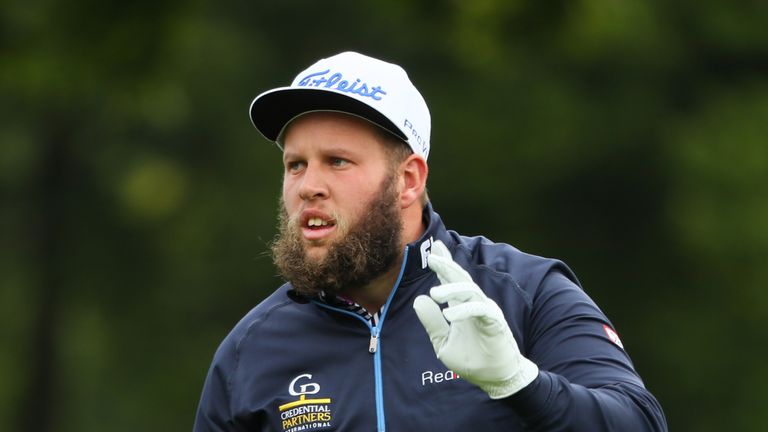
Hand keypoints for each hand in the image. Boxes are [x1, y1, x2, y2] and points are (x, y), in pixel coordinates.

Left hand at [413, 241, 538, 398]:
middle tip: (432, 257)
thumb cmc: (472, 360)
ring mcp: (485, 310)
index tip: (434, 247)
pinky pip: (480, 309)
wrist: (494, 379)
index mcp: (461, 306)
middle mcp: (474, 303)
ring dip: (452, 289)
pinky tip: (449, 315)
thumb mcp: (443, 343)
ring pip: (469, 291)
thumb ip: (431, 322)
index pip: (451, 280)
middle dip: (447, 265)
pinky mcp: (494, 322)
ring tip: (434, 293)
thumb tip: (419, 299)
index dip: (444, 263)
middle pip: (460, 278)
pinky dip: (465, 310)